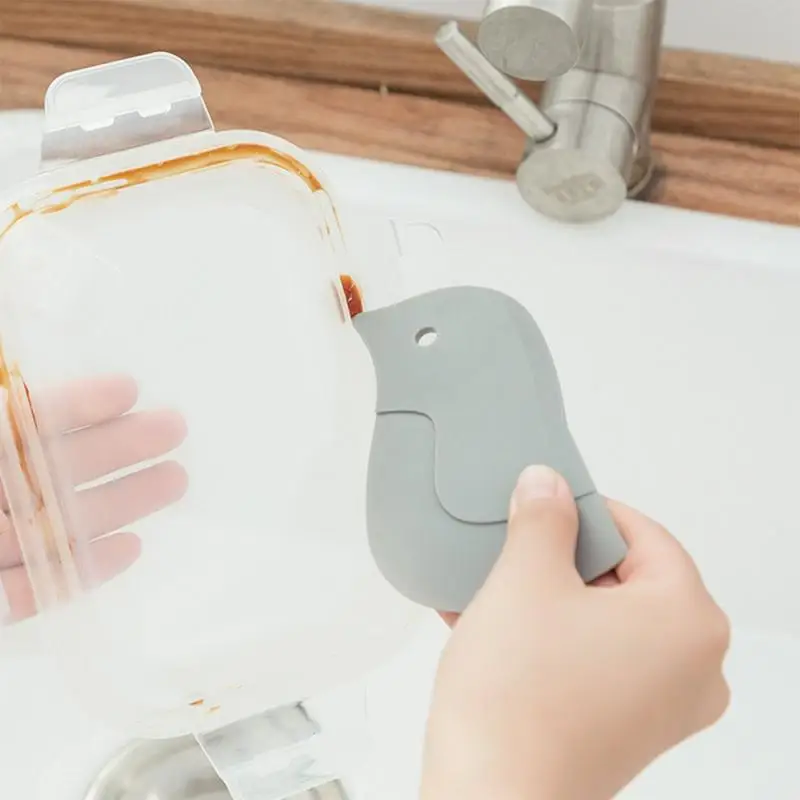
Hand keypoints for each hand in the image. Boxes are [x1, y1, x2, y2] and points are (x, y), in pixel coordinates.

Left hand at [0, 375, 187, 622]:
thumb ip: (7, 424)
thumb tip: (26, 399)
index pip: (25, 422)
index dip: (76, 405)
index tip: (130, 388)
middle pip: (53, 472)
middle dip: (118, 448)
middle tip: (175, 429)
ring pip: (54, 527)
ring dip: (119, 503)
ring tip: (177, 481)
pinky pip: (30, 592)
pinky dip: (83, 571)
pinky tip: (131, 548)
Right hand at [421, 465, 730, 799]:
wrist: (489, 799)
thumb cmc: (517, 699)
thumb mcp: (524, 578)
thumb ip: (542, 517)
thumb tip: (547, 484)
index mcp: (690, 621)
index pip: (645, 534)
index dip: (588, 510)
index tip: (546, 501)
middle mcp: (694, 667)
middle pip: (626, 578)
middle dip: (561, 558)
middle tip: (514, 547)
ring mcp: (664, 705)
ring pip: (604, 619)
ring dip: (547, 597)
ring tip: (492, 586)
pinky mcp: (629, 729)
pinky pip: (593, 658)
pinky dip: (549, 636)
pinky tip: (493, 624)